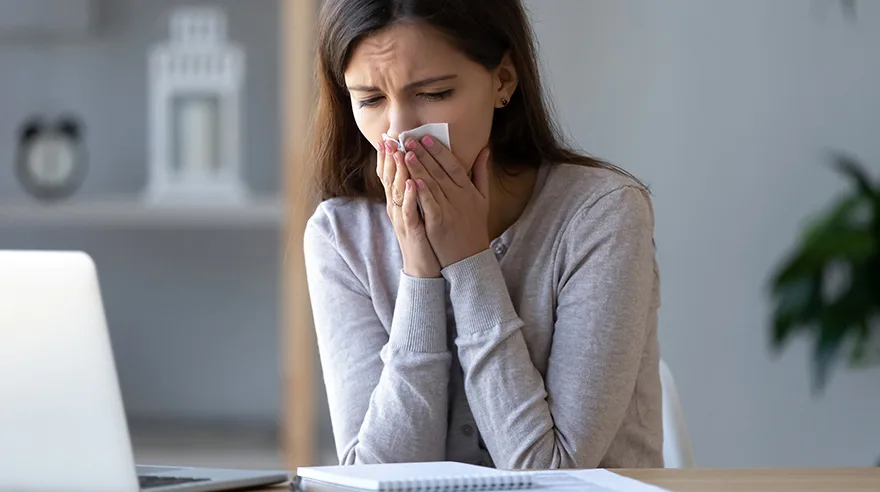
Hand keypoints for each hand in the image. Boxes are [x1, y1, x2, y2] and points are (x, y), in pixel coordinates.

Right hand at [378, 140, 441, 277]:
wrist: (425, 267)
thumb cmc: (425, 236)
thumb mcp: (420, 210)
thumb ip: (420, 191)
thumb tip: (420, 172)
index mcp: (400, 201)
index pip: (390, 175)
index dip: (387, 157)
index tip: (388, 137)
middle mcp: (398, 208)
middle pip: (389, 179)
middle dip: (388, 158)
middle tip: (388, 138)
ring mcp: (403, 219)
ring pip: (397, 192)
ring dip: (398, 172)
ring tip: (399, 153)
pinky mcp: (411, 230)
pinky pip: (410, 211)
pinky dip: (411, 197)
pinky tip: (413, 183)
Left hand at [402, 136, 490, 267]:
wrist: (470, 257)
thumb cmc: (474, 226)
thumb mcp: (483, 198)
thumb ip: (481, 173)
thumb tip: (485, 149)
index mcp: (469, 190)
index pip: (453, 165)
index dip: (439, 151)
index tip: (426, 137)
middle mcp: (460, 198)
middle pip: (440, 172)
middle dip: (424, 155)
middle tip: (409, 140)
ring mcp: (449, 211)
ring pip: (432, 185)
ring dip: (419, 169)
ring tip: (405, 154)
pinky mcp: (438, 224)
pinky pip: (429, 205)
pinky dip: (422, 192)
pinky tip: (413, 180)